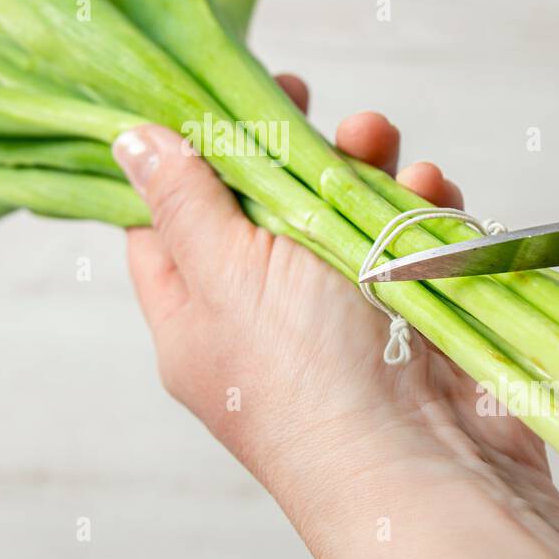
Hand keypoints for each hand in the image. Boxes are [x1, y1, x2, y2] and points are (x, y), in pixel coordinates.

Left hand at [112, 76, 558, 558]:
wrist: (430, 463)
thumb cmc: (310, 378)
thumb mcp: (226, 272)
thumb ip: (184, 201)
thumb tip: (128, 141)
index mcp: (197, 313)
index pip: (167, 222)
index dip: (183, 154)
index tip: (207, 95)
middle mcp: (263, 312)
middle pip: (262, 202)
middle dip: (285, 145)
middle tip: (299, 95)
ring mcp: (339, 309)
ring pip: (340, 210)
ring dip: (361, 163)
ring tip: (377, 138)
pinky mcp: (408, 305)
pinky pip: (405, 234)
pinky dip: (417, 205)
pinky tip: (428, 190)